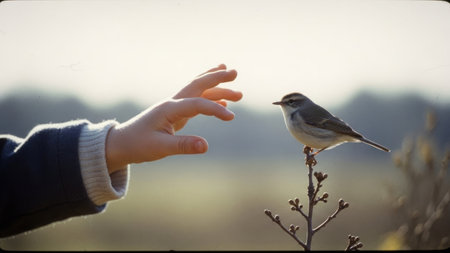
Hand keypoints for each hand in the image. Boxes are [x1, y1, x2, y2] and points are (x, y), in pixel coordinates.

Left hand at [105, 64, 241, 173]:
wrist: (121, 144)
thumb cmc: (138, 145)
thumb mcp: (160, 148)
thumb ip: (183, 146)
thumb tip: (206, 146)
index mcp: (169, 108)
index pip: (197, 103)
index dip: (215, 109)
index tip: (231, 117)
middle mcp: (173, 103)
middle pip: (198, 85)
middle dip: (217, 78)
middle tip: (235, 72)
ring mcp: (174, 107)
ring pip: (199, 92)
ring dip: (217, 89)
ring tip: (238, 93)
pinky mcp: (175, 114)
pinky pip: (196, 102)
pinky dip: (210, 100)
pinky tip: (222, 103)